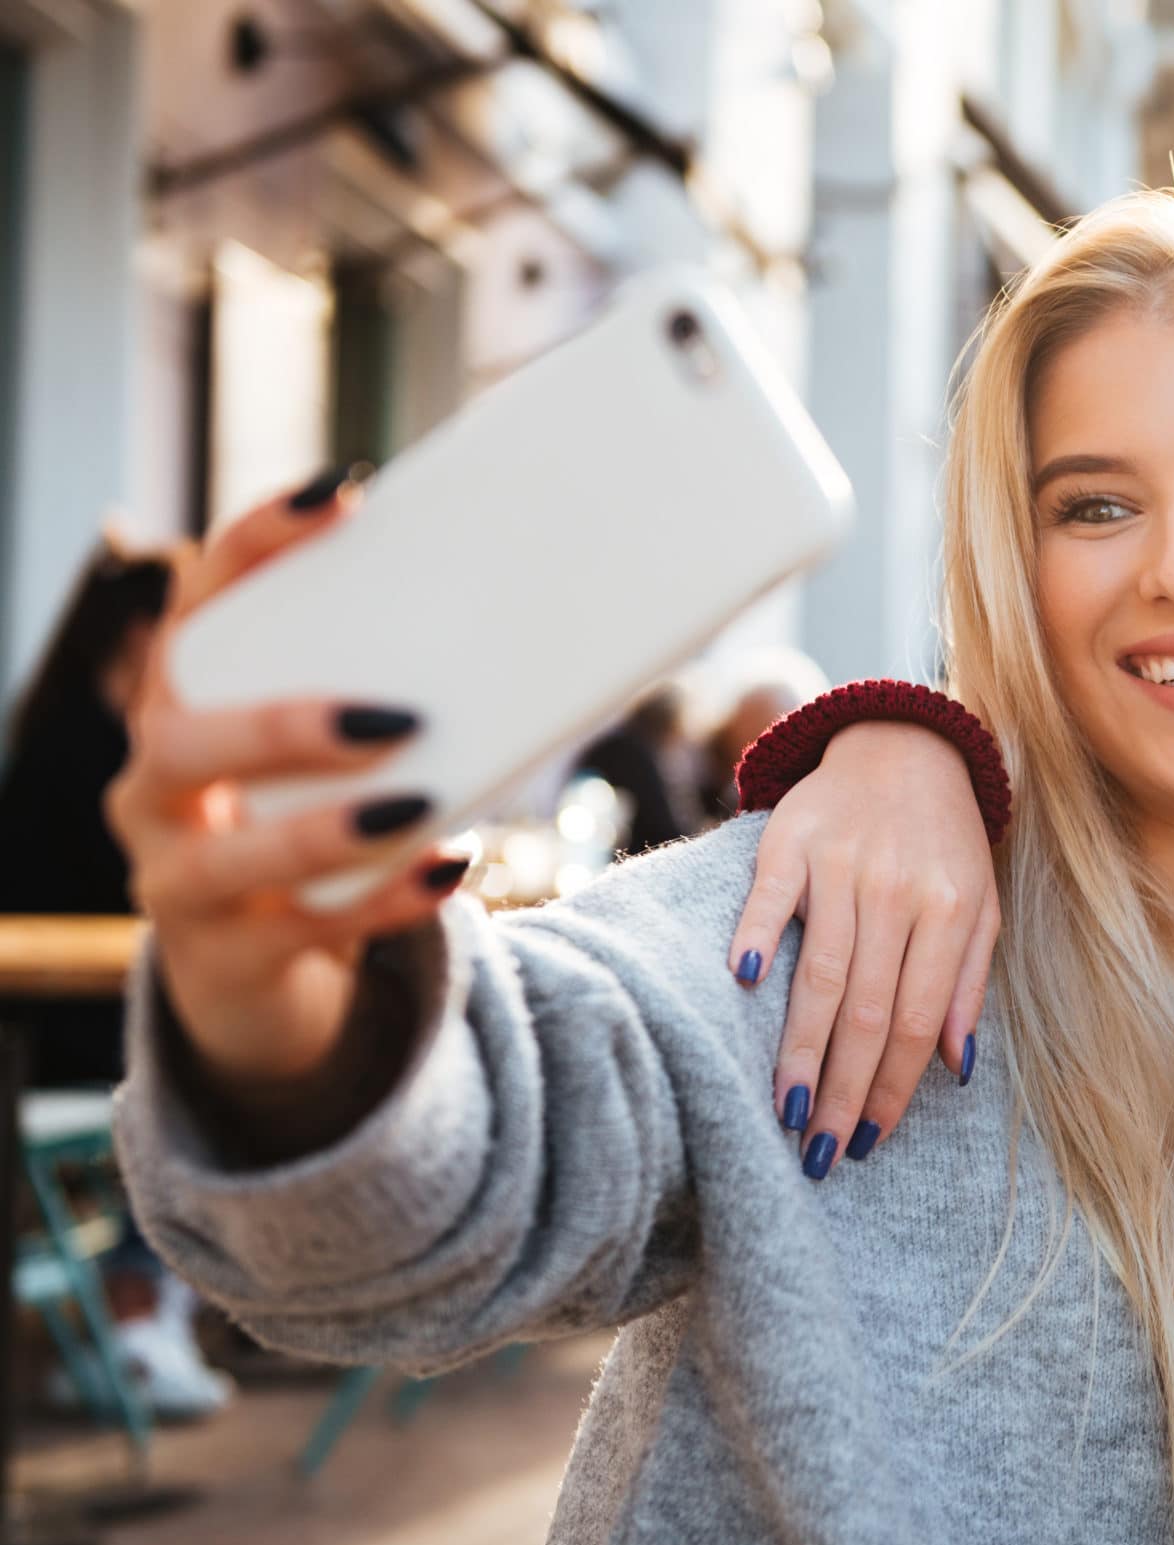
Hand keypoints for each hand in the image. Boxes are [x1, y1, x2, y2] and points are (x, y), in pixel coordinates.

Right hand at [106, 476, 471, 1095]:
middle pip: (181, 737)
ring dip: (325, 830)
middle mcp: (158, 782)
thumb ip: (398, 685)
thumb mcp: (343, 749)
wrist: (262, 962)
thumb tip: (557, 608)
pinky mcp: (227, 956)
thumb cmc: (322, 816)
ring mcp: (179, 876)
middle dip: (281, 724)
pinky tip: (448, 869)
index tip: (346, 495)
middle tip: (395, 715)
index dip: (260, 541)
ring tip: (420, 802)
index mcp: (188, 700)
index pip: (200, 600)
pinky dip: (382, 899)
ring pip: (226, 856)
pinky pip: (302, 929)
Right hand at [728, 722, 997, 1167]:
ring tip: (787, 1110)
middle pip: (866, 1008)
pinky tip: (745, 984)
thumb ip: (968, 983)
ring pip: (819, 971)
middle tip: (821, 1153)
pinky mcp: (790, 838)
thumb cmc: (945, 842)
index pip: (917, 1019)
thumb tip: (957, 1067)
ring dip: (801, 1048)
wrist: (906, 744)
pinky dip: (757, 936)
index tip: (870, 1139)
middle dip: (843, 1089)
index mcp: (950, 911)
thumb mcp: (982, 905)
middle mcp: (896, 890)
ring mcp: (840, 863)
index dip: (892, 1086)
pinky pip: (770, 896)